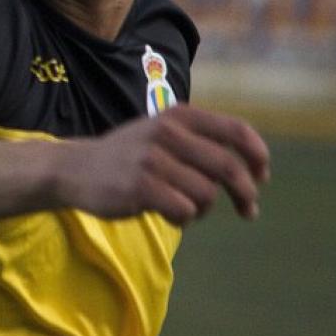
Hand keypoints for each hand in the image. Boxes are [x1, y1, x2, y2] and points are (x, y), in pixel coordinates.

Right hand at [57, 103, 269, 223]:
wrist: (74, 168)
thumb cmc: (128, 156)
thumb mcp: (162, 133)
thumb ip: (202, 141)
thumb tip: (254, 168)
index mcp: (179, 116)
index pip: (237, 131)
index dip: (258, 157)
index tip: (261, 178)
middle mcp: (168, 132)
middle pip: (230, 167)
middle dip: (246, 194)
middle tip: (249, 210)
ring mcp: (153, 158)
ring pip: (207, 194)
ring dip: (204, 209)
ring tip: (184, 206)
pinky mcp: (142, 186)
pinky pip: (185, 211)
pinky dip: (183, 219)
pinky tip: (167, 212)